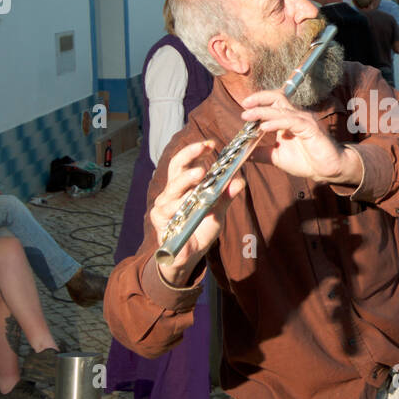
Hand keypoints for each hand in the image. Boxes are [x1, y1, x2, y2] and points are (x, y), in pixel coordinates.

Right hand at [150, 140, 244, 285]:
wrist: (188, 255)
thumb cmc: (201, 229)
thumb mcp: (218, 212)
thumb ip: (226, 197)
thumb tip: (240, 180)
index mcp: (184, 185)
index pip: (187, 162)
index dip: (196, 151)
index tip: (211, 143)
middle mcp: (172, 190)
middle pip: (177, 166)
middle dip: (190, 155)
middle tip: (204, 149)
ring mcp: (163, 203)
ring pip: (174, 187)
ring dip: (187, 180)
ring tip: (201, 174)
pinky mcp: (158, 218)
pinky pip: (169, 209)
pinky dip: (179, 206)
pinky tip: (186, 204)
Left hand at [240, 90, 359, 185]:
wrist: (327, 171)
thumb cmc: (306, 162)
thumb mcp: (277, 157)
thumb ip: (261, 153)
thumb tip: (243, 153)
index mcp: (289, 120)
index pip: (273, 102)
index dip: (259, 101)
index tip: (244, 107)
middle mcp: (297, 116)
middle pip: (277, 97)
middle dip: (259, 98)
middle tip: (245, 104)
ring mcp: (304, 121)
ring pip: (281, 110)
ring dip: (262, 112)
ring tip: (247, 116)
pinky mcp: (310, 129)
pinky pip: (291, 121)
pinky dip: (276, 123)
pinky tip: (264, 127)